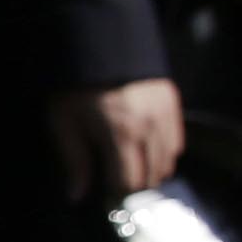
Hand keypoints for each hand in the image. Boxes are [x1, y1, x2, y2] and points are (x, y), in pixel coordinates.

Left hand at [49, 75, 185, 201]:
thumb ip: (74, 160)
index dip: (115, 193)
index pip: (129, 183)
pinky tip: (146, 151)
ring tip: (131, 167)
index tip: (105, 194)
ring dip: (150, 171)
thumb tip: (76, 196)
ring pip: (168, 162)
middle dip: (133, 185)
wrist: (99, 44)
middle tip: (117, 180)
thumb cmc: (76, 86)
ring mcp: (165, 114)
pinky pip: (176, 142)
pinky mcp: (172, 103)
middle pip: (151, 177)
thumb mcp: (64, 122)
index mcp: (121, 134)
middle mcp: (149, 127)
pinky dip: (164, 153)